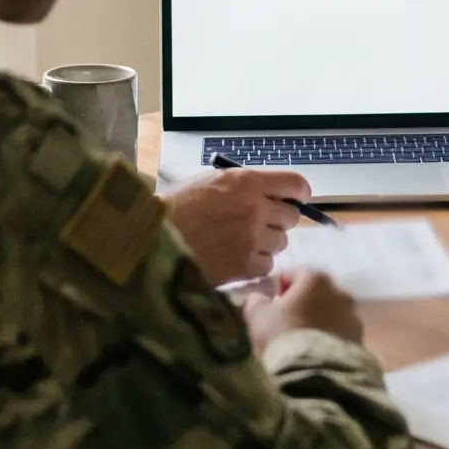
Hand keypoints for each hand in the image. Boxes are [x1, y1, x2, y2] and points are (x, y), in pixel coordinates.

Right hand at [167, 167, 310, 280]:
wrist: (151, 239)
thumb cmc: (174, 207)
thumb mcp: (209, 181)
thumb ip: (243, 185)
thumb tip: (269, 192)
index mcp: (247, 182)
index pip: (295, 184)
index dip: (297, 194)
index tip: (293, 199)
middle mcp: (255, 209)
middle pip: (291, 217)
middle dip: (278, 221)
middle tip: (258, 224)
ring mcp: (252, 239)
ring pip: (281, 243)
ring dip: (266, 243)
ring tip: (240, 243)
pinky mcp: (244, 267)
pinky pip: (267, 265)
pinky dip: (255, 264)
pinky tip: (235, 259)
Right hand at [243, 269, 364, 347]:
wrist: (315, 373)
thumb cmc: (283, 336)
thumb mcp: (258, 316)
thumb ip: (256, 301)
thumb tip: (259, 298)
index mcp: (316, 279)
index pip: (292, 274)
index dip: (277, 289)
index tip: (269, 307)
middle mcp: (340, 292)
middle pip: (315, 294)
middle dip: (301, 305)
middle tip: (284, 325)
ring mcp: (354, 317)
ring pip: (330, 314)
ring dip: (317, 322)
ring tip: (301, 342)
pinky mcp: (360, 340)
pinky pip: (339, 334)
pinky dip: (329, 339)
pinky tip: (316, 354)